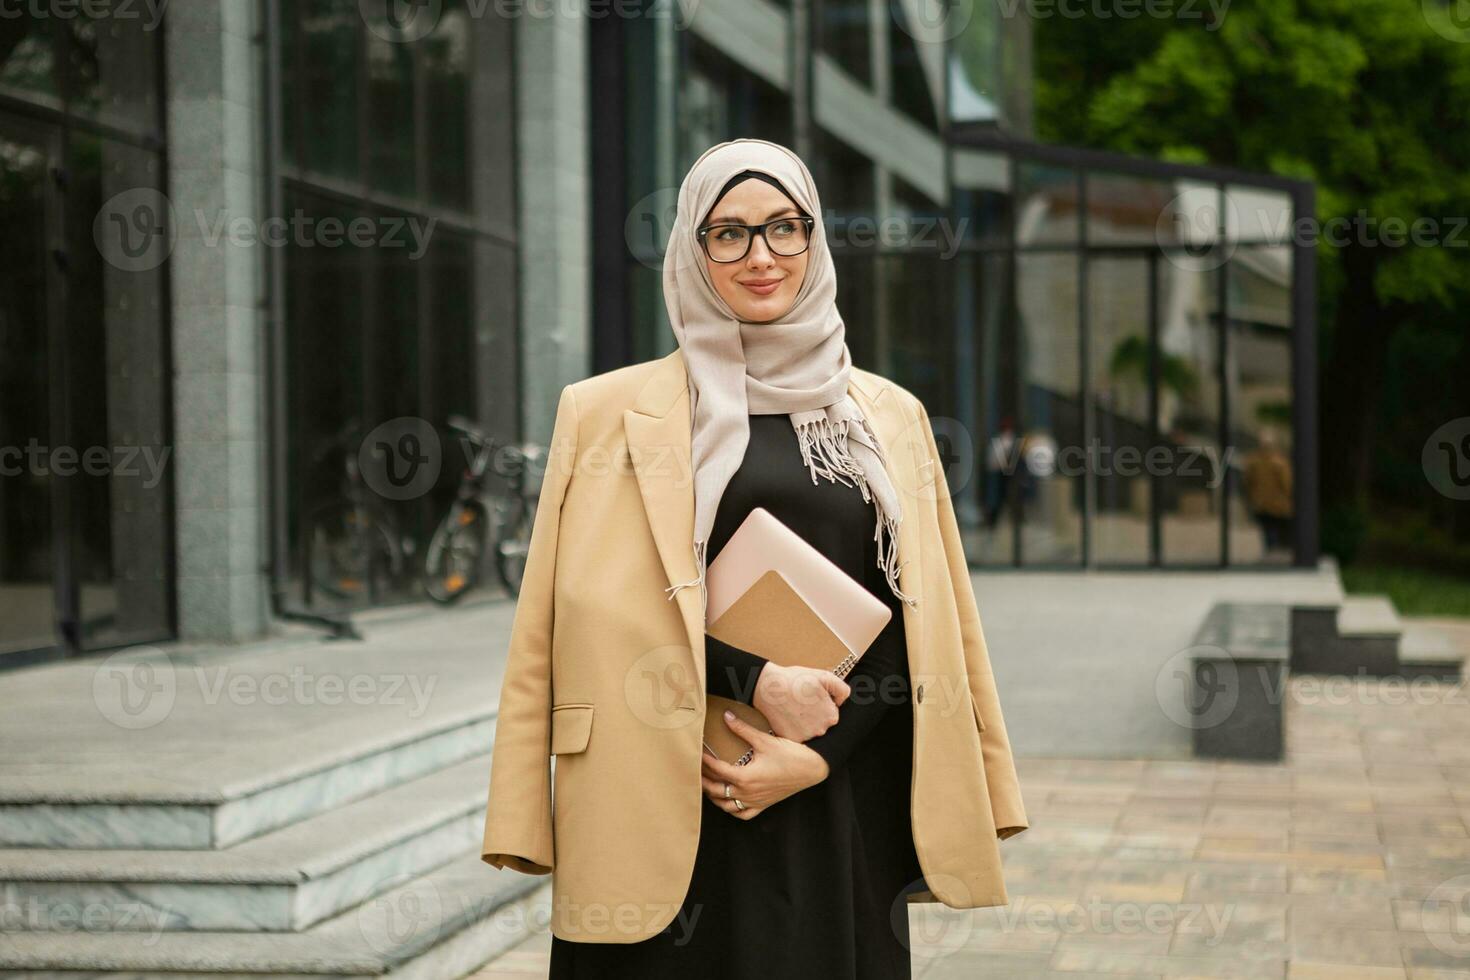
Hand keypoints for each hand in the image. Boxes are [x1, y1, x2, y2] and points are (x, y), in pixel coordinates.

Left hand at [701, 710, 829, 819]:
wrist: (812, 769)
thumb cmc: (790, 755)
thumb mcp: (764, 740)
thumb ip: (742, 729)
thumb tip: (726, 716)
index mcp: (745, 778)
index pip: (717, 769)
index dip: (705, 760)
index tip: (697, 751)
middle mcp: (747, 793)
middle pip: (716, 789)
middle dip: (703, 779)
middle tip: (695, 769)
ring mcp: (755, 801)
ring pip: (726, 805)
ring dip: (714, 796)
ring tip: (707, 784)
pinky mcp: (763, 805)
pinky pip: (743, 814)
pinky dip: (732, 809)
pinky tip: (728, 801)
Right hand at [752, 663, 849, 741]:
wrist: (769, 687)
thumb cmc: (795, 680)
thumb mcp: (824, 677)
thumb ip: (842, 690)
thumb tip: (843, 702)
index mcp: (831, 716)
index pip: (832, 713)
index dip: (823, 703)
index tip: (813, 697)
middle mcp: (820, 730)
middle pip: (821, 723)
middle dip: (815, 714)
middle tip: (802, 702)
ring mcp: (805, 736)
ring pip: (810, 730)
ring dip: (804, 721)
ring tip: (795, 707)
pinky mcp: (791, 739)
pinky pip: (797, 735)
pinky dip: (793, 727)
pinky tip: (789, 715)